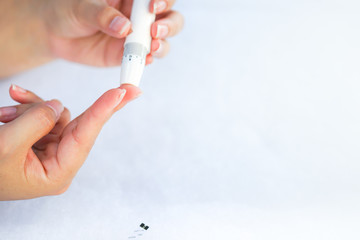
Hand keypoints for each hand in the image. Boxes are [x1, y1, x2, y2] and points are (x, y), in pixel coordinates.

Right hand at [0, 84, 141, 199]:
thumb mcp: (7, 146)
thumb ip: (37, 122)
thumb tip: (56, 105)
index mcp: (58, 173)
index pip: (86, 136)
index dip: (105, 111)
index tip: (123, 93)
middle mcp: (59, 162)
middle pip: (81, 125)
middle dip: (85, 104)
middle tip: (127, 88)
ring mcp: (50, 150)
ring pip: (55, 115)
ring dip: (32, 108)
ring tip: (4, 115)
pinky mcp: (39, 140)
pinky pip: (41, 116)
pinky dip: (26, 109)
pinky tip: (6, 111)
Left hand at [43, 0, 183, 65]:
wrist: (54, 34)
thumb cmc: (67, 10)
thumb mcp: (81, 7)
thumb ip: (102, 15)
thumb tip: (124, 27)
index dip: (163, 0)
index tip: (153, 5)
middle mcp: (139, 16)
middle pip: (170, 18)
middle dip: (168, 24)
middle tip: (155, 30)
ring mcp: (137, 36)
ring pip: (162, 39)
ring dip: (162, 44)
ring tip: (152, 47)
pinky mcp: (129, 55)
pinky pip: (145, 58)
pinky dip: (148, 60)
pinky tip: (145, 60)